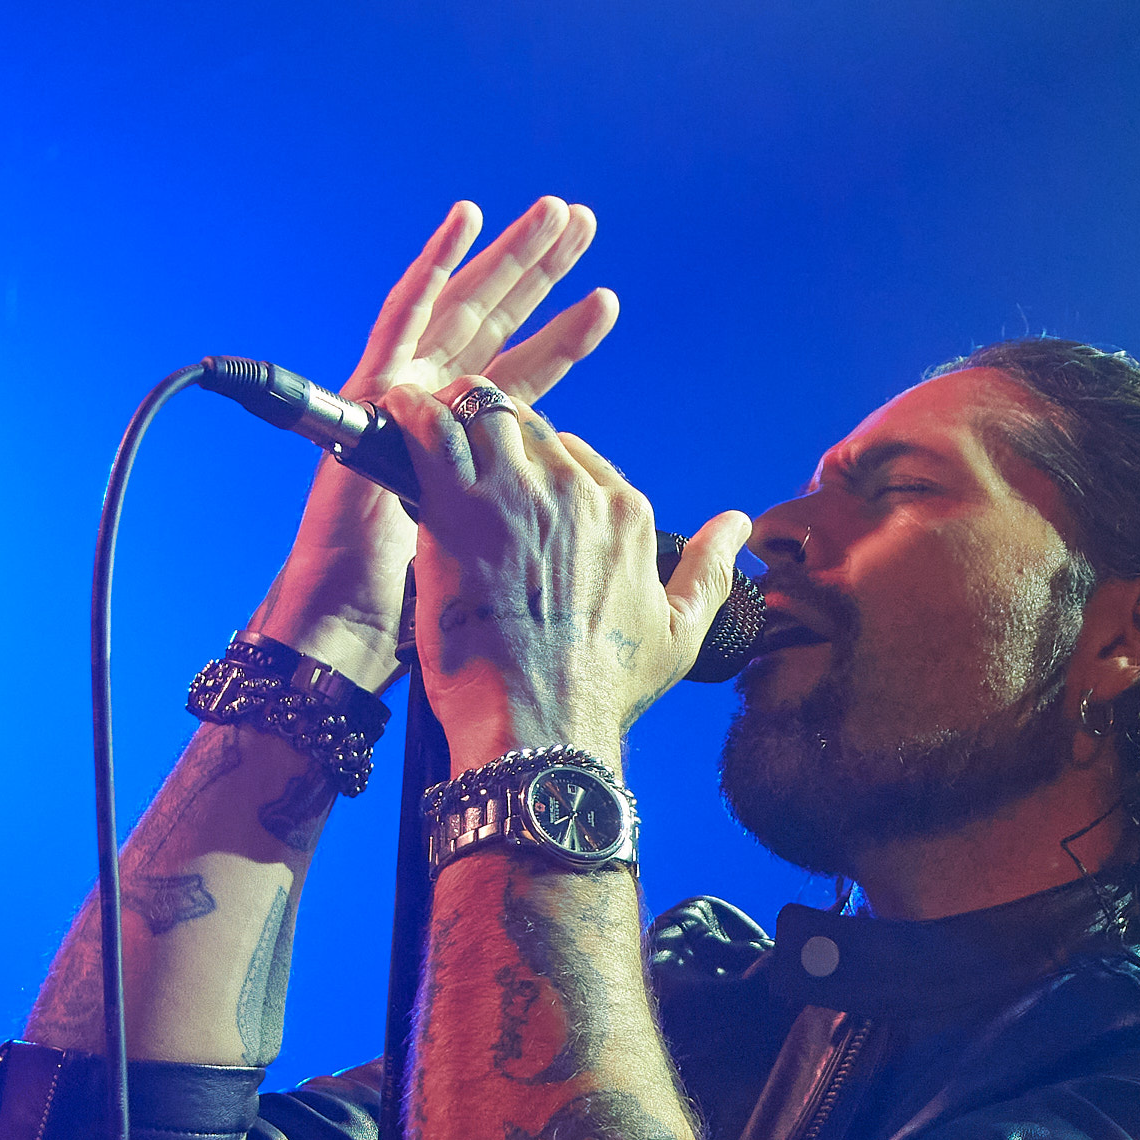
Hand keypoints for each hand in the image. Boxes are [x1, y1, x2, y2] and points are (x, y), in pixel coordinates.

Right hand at [248, 197, 619, 690]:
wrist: (360, 626)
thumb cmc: (434, 614)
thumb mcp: (510, 559)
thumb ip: (546, 526)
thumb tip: (596, 520)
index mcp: (475, 449)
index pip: (527, 376)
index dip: (565, 338)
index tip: (607, 300)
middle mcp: (437, 412)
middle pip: (499, 327)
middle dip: (540, 275)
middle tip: (583, 221)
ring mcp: (402, 397)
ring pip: (462, 310)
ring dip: (505, 259)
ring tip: (552, 213)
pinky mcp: (371, 394)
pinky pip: (404, 319)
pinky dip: (435, 270)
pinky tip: (465, 223)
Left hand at [377, 379, 750, 774]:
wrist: (540, 726)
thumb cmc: (602, 691)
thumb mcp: (680, 633)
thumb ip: (709, 570)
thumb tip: (739, 525)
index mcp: (624, 513)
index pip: (576, 453)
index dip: (538, 467)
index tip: (511, 493)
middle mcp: (575, 491)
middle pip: (525, 424)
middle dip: (490, 434)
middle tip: (457, 463)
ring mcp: (516, 493)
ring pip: (481, 413)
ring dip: (450, 417)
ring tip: (423, 437)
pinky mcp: (458, 506)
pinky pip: (431, 431)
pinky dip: (412, 416)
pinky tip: (400, 420)